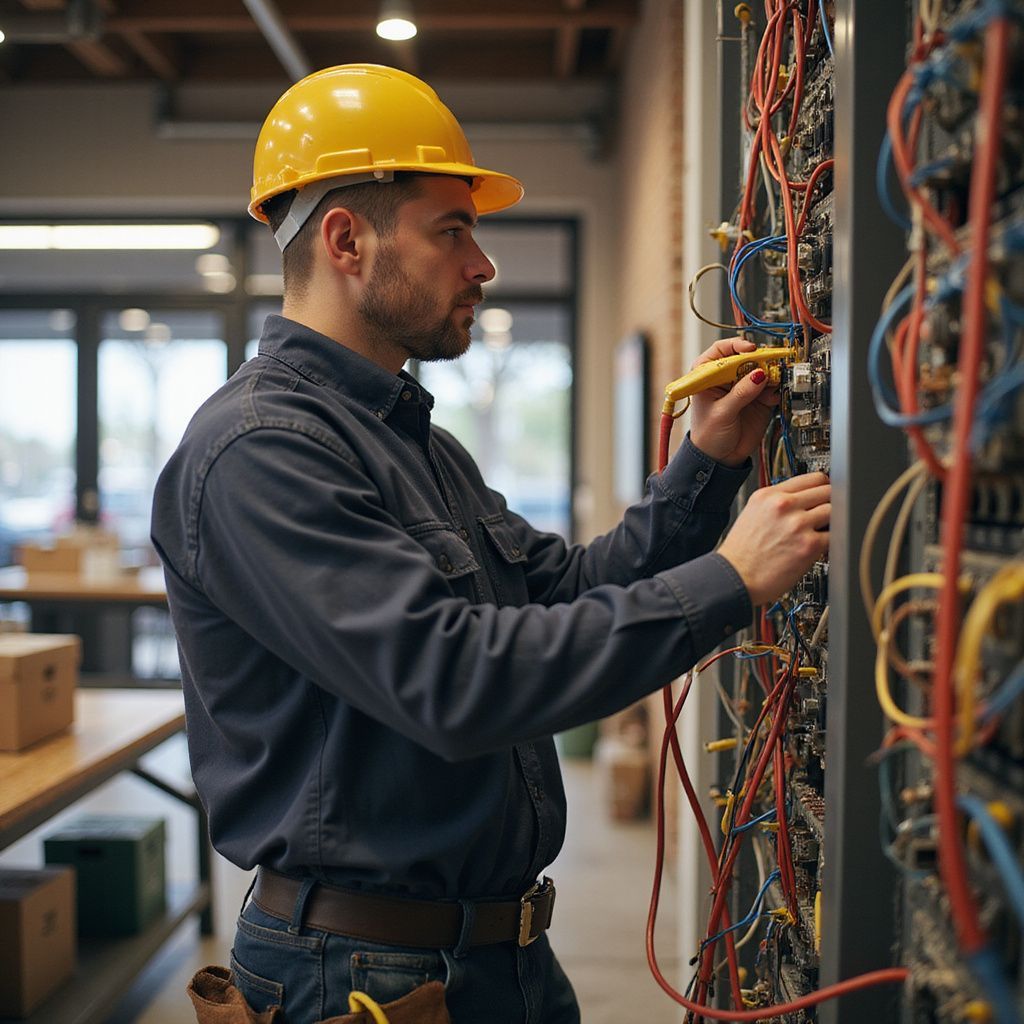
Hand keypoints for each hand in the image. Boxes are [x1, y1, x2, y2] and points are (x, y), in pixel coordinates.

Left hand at [689, 338, 780, 466]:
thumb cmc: (708, 436)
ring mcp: (744, 387)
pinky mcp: (759, 398)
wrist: (720, 458)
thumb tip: (758, 374)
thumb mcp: (721, 413)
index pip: (721, 351)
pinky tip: (773, 395)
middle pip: (746, 358)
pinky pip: (772, 387)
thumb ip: (740, 393)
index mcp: (708, 376)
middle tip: (770, 364)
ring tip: (774, 381)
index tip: (750, 349)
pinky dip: (776, 388)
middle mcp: (727, 377)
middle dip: (759, 359)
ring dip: (771, 372)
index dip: (736, 346)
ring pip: (762, 370)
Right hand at [717, 473, 830, 605]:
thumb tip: (802, 500)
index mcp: (769, 495)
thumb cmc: (741, 553)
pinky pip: (834, 535)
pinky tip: (818, 546)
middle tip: (825, 513)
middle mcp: (783, 506)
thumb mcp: (752, 514)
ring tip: (820, 531)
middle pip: (827, 491)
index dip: (822, 486)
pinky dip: (830, 541)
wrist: (735, 577)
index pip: (812, 478)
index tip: (824, 493)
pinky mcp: (809, 545)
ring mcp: (798, 524)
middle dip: (829, 502)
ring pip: (834, 511)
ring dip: (831, 521)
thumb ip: (777, 503)